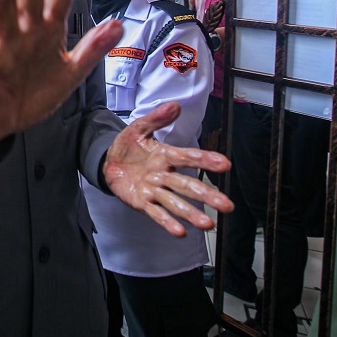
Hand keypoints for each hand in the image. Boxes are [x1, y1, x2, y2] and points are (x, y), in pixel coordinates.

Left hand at [103, 102, 232, 236]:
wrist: (108, 162)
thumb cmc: (128, 146)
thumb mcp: (138, 128)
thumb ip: (156, 118)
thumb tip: (175, 105)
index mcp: (166, 156)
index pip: (188, 157)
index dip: (205, 160)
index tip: (225, 164)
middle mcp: (164, 175)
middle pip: (187, 186)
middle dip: (207, 195)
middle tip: (227, 205)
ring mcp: (154, 191)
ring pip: (175, 203)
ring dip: (191, 214)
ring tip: (208, 224)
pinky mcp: (142, 203)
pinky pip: (156, 213)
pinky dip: (167, 222)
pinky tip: (180, 232)